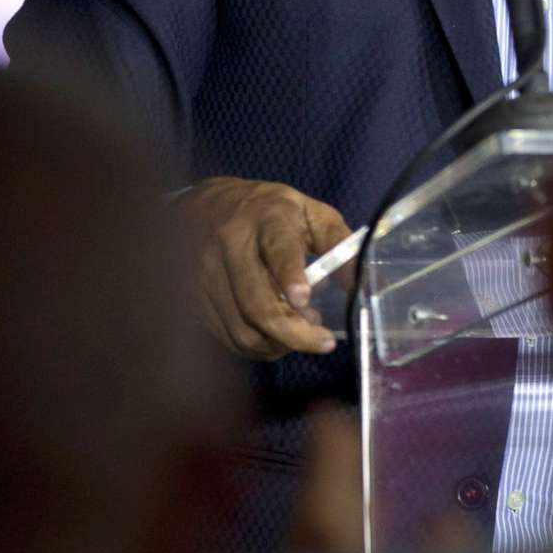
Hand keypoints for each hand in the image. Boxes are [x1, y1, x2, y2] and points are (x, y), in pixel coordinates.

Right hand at [182, 177, 353, 358]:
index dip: (289, 275)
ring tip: (300, 336)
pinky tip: (274, 338)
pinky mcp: (193, 297)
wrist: (206, 205)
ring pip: (241, 327)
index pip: (277, 249)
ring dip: (276, 343)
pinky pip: (225, 335)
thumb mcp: (311, 212)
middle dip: (293, 332)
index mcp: (267, 217)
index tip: (304, 299)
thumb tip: (359, 283)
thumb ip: (338, 243)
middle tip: (322, 342)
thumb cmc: (270, 212)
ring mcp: (206, 273)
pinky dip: (255, 346)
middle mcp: (230, 244)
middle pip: (256, 302)